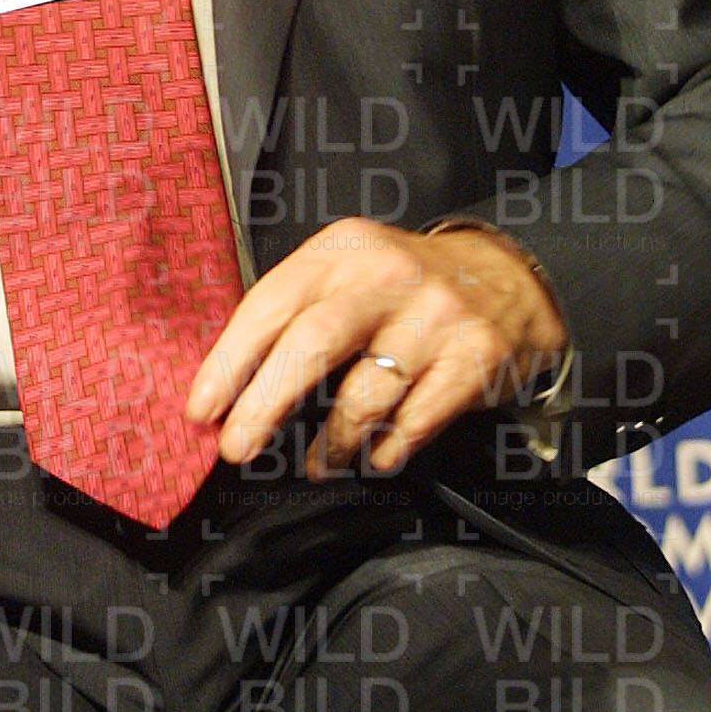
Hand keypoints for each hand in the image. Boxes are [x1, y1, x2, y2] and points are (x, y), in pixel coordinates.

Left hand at [184, 219, 565, 478]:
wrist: (507, 276)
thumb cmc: (403, 286)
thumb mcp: (349, 270)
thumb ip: (297, 312)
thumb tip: (231, 386)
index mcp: (342, 250)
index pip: (271, 302)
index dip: (230, 360)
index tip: (202, 407)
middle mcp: (388, 276)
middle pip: (312, 343)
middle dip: (265, 403)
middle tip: (237, 448)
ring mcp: (435, 317)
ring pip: (365, 394)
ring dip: (332, 441)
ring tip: (318, 461)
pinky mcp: (475, 357)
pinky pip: (417, 420)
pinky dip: (388, 448)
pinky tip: (376, 455)